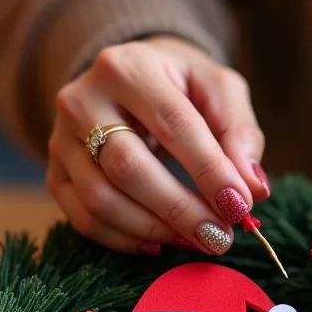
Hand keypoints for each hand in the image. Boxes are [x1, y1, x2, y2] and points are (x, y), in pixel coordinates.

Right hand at [47, 36, 268, 254]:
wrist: (130, 80)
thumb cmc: (182, 86)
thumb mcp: (219, 90)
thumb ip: (241, 133)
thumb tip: (254, 187)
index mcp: (128, 68)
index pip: (172, 124)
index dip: (208, 170)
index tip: (240, 206)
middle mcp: (82, 100)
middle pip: (128, 167)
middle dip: (180, 209)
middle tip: (221, 237)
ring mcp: (61, 140)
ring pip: (101, 200)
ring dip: (155, 230)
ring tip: (198, 240)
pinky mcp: (57, 174)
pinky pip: (84, 219)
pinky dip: (126, 240)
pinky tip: (161, 244)